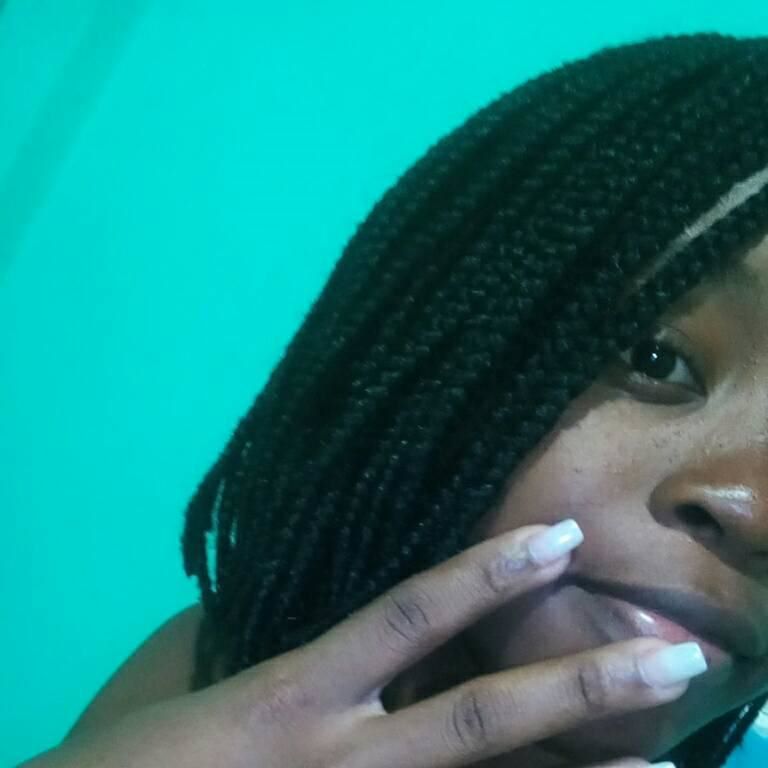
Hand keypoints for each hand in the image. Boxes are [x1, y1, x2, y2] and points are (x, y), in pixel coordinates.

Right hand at [27, 521, 700, 767]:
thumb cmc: (129, 759)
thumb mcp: (179, 681)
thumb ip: (247, 640)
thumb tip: (299, 601)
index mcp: (291, 695)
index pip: (408, 617)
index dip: (486, 574)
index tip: (560, 539)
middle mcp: (341, 760)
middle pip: (479, 721)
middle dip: (581, 688)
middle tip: (675, 658)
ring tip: (670, 766)